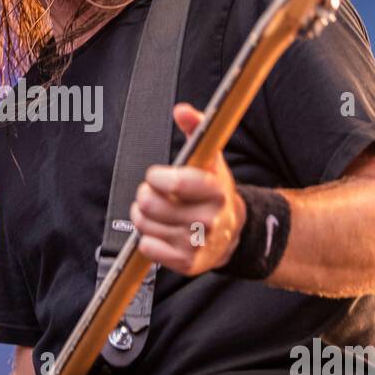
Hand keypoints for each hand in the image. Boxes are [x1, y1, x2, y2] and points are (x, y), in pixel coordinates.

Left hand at [131, 102, 245, 276]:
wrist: (231, 231)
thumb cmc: (213, 191)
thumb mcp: (209, 157)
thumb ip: (196, 128)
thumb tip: (182, 110)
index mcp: (216, 190)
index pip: (174, 183)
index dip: (156, 177)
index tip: (157, 176)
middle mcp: (209, 219)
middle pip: (150, 204)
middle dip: (145, 195)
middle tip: (154, 195)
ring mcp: (198, 243)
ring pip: (144, 225)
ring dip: (143, 216)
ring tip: (156, 212)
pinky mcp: (187, 263)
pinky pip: (147, 248)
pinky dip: (147, 239)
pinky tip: (160, 231)